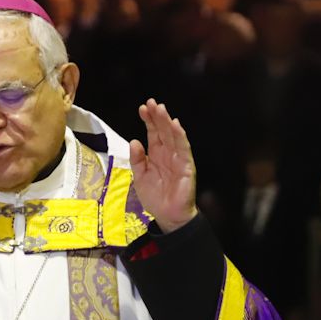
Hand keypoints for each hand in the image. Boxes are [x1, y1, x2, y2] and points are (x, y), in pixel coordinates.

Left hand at [129, 99, 196, 232]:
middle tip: (151, 103)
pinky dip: (180, 137)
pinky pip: (183, 149)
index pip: (153, 133)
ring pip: (173, 136)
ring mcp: (178, 158)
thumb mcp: (139, 177)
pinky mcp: (186, 166)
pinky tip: (176, 126)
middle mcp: (167, 153)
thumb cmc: (155, 197)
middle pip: (163, 130)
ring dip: (168, 122)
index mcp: (156, 154)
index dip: (148, 120)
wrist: (168, 216)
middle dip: (157, 116)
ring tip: (161, 109)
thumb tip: (134, 141)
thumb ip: (137, 160)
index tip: (142, 108)